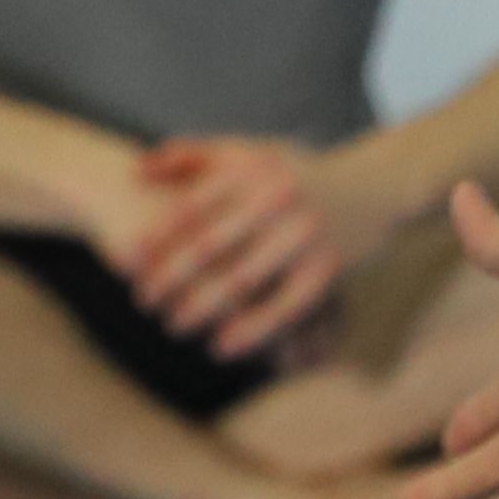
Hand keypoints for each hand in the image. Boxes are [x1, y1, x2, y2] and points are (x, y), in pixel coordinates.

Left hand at [108, 137, 378, 361]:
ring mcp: (304, 235)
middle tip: (142, 300)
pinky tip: (220, 347)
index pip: (191, 207)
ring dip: (201, 308)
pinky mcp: (327, 269)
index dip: (155, 238)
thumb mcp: (247, 151)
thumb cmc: (293, 172)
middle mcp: (278, 199)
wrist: (372, 186)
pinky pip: (282, 308)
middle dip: (170, 277)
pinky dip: (250, 331)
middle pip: (210, 246)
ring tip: (172, 325)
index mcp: (252, 169)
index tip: (125, 262)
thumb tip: (134, 169)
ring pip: (241, 280)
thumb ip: (190, 155)